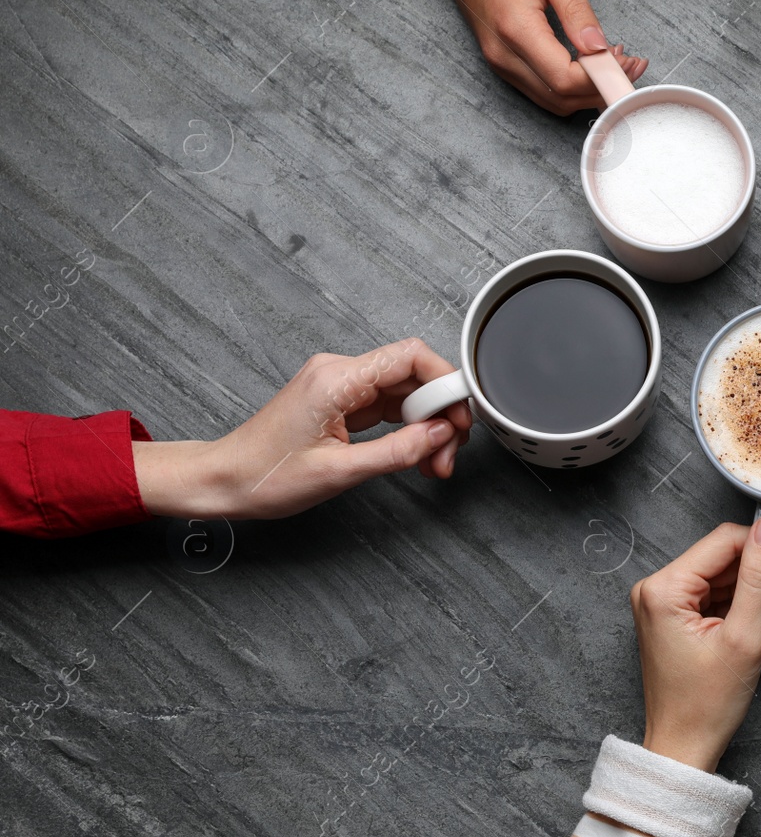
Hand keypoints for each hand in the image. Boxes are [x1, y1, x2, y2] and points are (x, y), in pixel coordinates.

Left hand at [132, 339, 471, 519]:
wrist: (222, 481)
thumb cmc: (264, 475)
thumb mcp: (340, 472)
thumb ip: (399, 451)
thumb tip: (442, 435)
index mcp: (336, 379)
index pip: (411, 356)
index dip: (446, 381)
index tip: (461, 415)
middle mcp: (340, 373)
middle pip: (414, 375)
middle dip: (441, 414)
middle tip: (448, 453)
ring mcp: (342, 387)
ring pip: (406, 393)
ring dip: (427, 425)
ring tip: (434, 462)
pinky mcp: (342, 402)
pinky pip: (389, 406)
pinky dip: (409, 429)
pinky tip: (417, 453)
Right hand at [429, 0, 646, 114]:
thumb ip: (577, 10)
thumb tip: (600, 47)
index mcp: (516, 28)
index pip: (565, 78)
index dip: (602, 77)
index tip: (627, 60)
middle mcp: (503, 55)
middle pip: (561, 98)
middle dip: (601, 88)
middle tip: (631, 64)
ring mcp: (499, 63)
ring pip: (553, 101)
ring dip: (588, 91)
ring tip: (615, 63)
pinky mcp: (502, 63)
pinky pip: (542, 91)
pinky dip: (570, 87)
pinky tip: (589, 66)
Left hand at [632, 519, 760, 772]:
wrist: (684, 750)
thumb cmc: (706, 704)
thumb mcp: (744, 634)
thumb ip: (759, 575)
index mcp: (664, 588)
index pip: (725, 542)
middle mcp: (658, 589)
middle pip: (729, 565)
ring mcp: (665, 605)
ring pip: (730, 585)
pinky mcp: (676, 620)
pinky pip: (720, 603)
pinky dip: (748, 619)